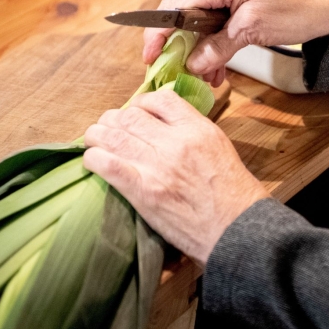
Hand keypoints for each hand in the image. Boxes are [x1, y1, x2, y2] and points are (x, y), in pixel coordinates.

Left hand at [83, 89, 268, 265]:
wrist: (236, 229)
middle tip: (109, 126)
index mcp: (197, 129)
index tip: (136, 111)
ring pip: (113, 136)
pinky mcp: (143, 191)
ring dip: (97, 135)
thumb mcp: (219, 147)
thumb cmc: (234, 193)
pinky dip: (95, 159)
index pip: (160, 99)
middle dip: (114, 119)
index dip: (142, 102)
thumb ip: (193, 131)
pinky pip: (108, 165)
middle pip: (131, 116)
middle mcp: (175, 142)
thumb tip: (167, 123)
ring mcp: (158, 166)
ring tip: (94, 139)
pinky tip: (92, 160)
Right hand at [143, 0, 328, 85]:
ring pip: (197, 24)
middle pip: (182, 13)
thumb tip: (192, 64)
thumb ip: (219, 46)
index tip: (151, 55)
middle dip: (174, 43)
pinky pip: (214, 29)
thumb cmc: (297, 8)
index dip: (159, 30)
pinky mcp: (237, 8)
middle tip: (167, 69)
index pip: (177, 3)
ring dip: (195, 51)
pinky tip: (215, 72)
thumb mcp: (254, 28)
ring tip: (197, 76)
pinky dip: (212, 50)